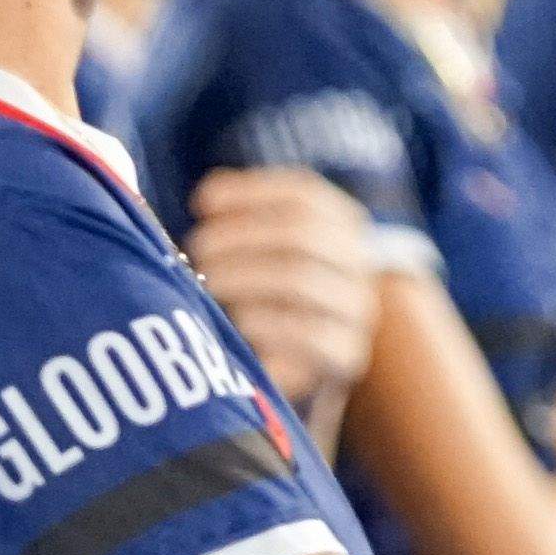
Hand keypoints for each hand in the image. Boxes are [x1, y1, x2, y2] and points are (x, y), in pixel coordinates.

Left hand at [188, 167, 384, 438]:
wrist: (319, 362)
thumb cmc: (274, 293)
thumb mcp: (267, 249)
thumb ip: (239, 219)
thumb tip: (206, 199)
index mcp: (342, 223)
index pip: (302, 194)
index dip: (248, 193)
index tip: (201, 203)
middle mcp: (358, 262)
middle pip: (301, 234)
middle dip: (239, 237)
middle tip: (197, 248)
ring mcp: (356, 310)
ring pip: (301, 281)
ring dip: (243, 278)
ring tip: (208, 284)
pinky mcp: (345, 356)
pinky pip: (309, 337)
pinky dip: (266, 325)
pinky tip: (238, 324)